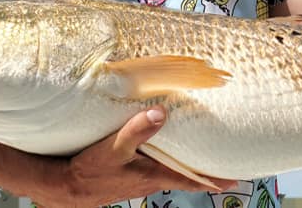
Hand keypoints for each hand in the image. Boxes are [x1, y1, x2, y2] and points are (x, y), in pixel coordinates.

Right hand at [40, 107, 235, 206]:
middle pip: (185, 174)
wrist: (66, 188)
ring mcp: (141, 179)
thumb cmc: (89, 170)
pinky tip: (163, 147)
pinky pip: (155, 166)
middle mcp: (151, 179)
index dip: (213, 178)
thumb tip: (162, 113)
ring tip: (201, 150)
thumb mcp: (113, 147)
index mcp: (153, 174)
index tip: (235, 179)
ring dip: (185, 162)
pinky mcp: (131, 175)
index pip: (190, 178)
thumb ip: (137, 129)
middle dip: (204, 168)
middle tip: (225, 161)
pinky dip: (165, 158)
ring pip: (170, 169)